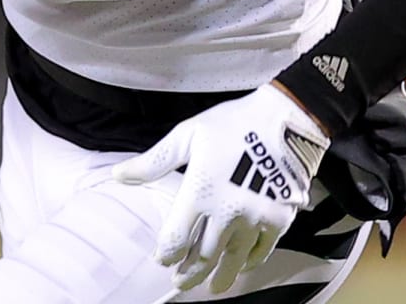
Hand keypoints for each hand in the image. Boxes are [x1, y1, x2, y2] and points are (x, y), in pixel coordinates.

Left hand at [113, 85, 328, 295]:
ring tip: (213, 287)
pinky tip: (243, 266)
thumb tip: (120, 175)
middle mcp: (226, 212)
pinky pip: (261, 250)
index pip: (176, 239)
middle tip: (181, 281)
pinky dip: (250, 262)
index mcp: (200, 191)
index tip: (163, 259)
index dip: (166, 254)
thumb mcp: (187, 135)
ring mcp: (254, 218)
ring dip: (220, 276)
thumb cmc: (233, 123)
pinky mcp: (278, 219)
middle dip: (189, 272)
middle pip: (203, 255)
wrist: (285, 119)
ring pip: (232, 259)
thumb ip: (154, 162)